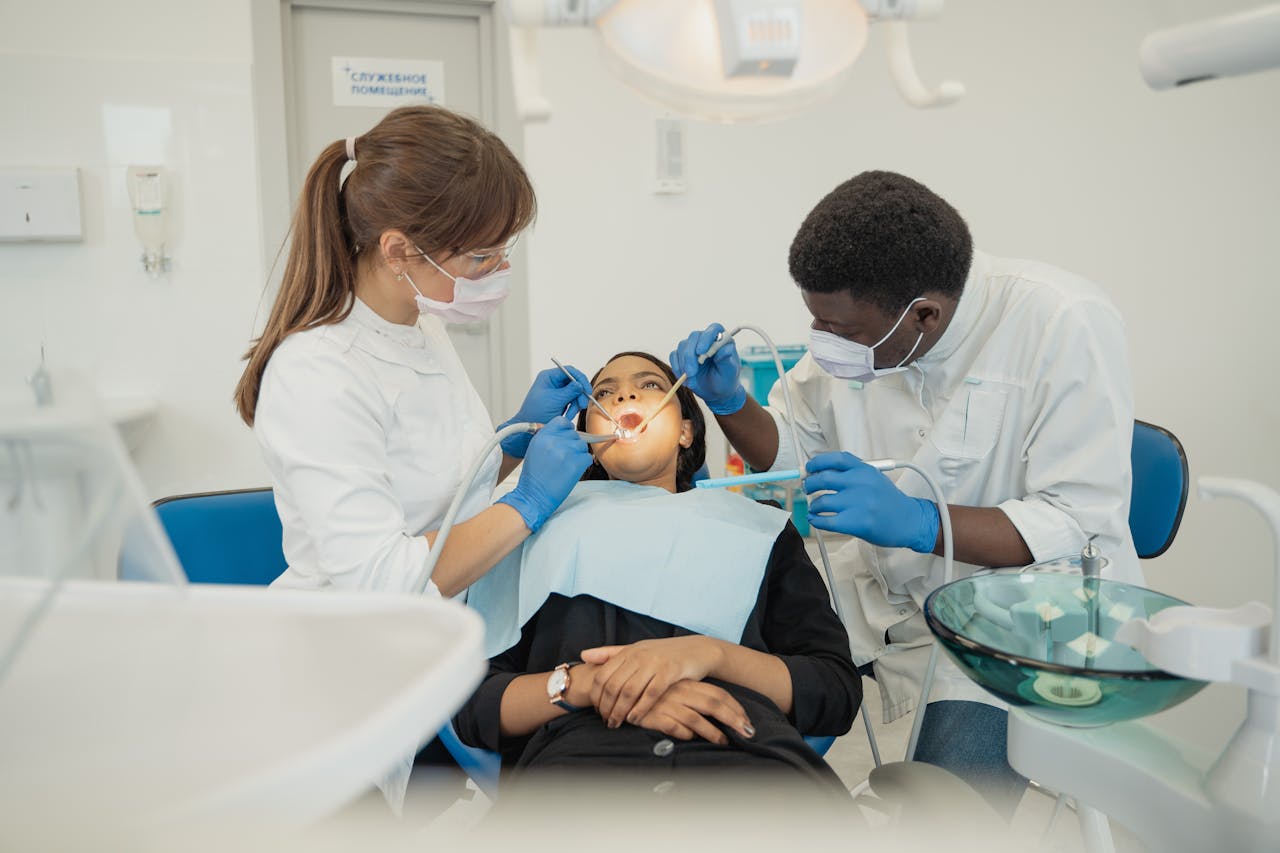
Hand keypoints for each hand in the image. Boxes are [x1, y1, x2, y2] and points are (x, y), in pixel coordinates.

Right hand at [496, 417, 591, 531]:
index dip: (567, 429)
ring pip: (582, 446)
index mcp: (542, 436)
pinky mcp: (576, 463)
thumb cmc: (534, 477)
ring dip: (578, 455)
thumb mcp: (534, 449)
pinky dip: (583, 465)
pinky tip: (572, 471)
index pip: (562, 421)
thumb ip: (548, 438)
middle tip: (564, 458)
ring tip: (567, 466)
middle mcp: (554, 441)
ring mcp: (566, 451)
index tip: (567, 437)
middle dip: (572, 445)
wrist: (533, 496)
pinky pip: (588, 458)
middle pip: (575, 434)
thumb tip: (564, 433)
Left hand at [499, 367, 591, 456]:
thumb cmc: (535, 413)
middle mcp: (554, 382)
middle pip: (574, 383)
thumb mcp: (554, 400)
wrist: (531, 427)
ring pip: (575, 393)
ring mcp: (558, 392)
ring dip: (576, 404)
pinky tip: (568, 415)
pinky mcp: (561, 401)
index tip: (587, 389)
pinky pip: (573, 402)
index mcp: (549, 377)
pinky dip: (573, 409)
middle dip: (579, 395)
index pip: (569, 371)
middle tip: (581, 405)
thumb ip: (569, 391)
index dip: (580, 379)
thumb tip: (580, 385)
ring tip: (570, 414)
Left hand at [580, 636, 723, 728]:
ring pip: (629, 691)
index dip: (596, 695)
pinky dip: (640, 709)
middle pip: (613, 685)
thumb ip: (610, 653)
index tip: (596, 710)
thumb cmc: (664, 653)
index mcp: (628, 651)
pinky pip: (650, 694)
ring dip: (620, 711)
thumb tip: (583, 655)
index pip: (602, 675)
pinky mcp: (670, 672)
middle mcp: (638, 656)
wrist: (698, 650)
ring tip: (616, 723)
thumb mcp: (636, 649)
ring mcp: (654, 663)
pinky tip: (634, 719)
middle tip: (605, 721)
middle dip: (606, 707)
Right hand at [634, 680, 754, 744]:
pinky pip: (674, 726)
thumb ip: (691, 699)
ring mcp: (668, 703)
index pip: (718, 693)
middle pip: (714, 704)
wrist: (617, 686)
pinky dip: (685, 734)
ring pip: (696, 718)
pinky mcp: (654, 715)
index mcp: (687, 684)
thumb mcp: (673, 690)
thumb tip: (713, 714)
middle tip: (747, 732)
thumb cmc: (649, 691)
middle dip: (733, 718)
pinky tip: (691, 739)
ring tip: (723, 742)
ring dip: (712, 732)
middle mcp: (681, 692)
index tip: (746, 720)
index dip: (734, 707)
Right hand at [669, 324, 745, 414]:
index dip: (706, 337)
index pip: (713, 329)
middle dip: (690, 355)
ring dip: (683, 363)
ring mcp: (693, 347)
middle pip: (694, 337)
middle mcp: (706, 340)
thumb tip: (726, 349)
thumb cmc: (726, 380)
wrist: (716, 392)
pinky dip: (676, 367)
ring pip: (682, 346)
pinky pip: (674, 355)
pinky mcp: (682, 356)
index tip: (701, 352)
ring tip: (690, 379)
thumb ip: (727, 360)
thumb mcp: (729, 372)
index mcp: (721, 340)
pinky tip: (683, 378)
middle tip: (691, 372)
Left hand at [803, 451, 939, 552]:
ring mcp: (859, 503)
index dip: (817, 462)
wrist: (909, 521)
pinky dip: (816, 520)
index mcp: (865, 470)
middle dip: (810, 484)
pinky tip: (815, 519)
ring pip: (822, 501)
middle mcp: (861, 483)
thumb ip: (851, 472)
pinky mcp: (857, 523)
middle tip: (807, 488)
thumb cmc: (888, 501)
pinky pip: (826, 521)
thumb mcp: (874, 477)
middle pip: (823, 479)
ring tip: (815, 507)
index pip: (835, 459)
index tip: (809, 468)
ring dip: (813, 505)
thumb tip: (820, 472)